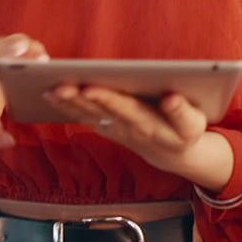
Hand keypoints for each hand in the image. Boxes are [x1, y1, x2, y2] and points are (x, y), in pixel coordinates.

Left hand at [45, 85, 230, 187]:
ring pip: (86, 116)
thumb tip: (171, 97)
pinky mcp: (105, 128)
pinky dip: (65, 107)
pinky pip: (82, 117)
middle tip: (59, 87)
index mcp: (149, 125)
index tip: (90, 87)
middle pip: (99, 112)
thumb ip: (182, 112)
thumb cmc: (185, 132)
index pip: (124, 109)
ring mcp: (113, 130)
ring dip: (66, 104)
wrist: (173, 154)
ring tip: (47, 89)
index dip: (107, 99)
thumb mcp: (194, 125)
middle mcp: (127, 129)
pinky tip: (49, 95)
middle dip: (78, 100)